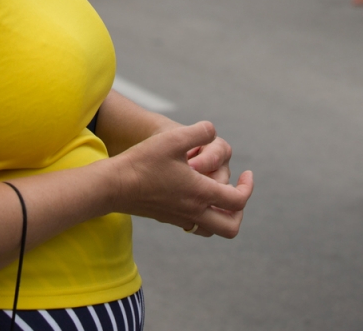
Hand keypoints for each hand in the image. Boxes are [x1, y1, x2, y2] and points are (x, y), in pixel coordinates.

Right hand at [114, 120, 252, 238]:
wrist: (114, 186)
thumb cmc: (143, 161)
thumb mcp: (174, 138)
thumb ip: (199, 131)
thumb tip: (213, 131)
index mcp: (200, 193)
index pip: (237, 200)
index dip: (248, 187)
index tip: (248, 174)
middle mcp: (194, 211)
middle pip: (231, 226)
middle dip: (240, 210)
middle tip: (237, 190)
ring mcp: (180, 218)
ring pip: (213, 230)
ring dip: (222, 215)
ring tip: (218, 194)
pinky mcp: (168, 218)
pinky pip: (196, 226)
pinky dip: (204, 215)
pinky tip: (195, 195)